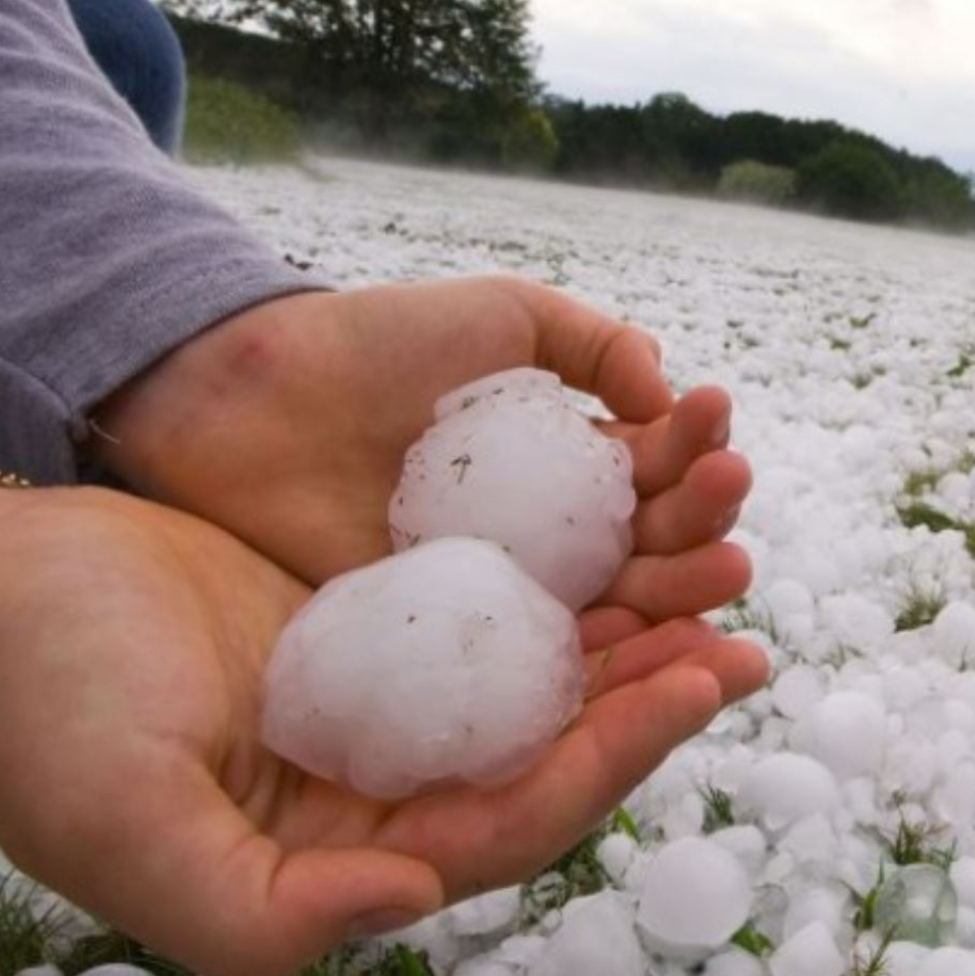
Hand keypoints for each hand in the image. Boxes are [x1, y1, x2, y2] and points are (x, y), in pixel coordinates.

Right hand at [0, 473, 767, 975]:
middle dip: (658, 690)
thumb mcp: (121, 823)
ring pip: (546, 675)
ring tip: (718, 553)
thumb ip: (258, 904)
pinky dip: (570, 567)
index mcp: (351, 848)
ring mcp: (393, 698)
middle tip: (747, 624)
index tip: (699, 678)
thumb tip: (416, 895)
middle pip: (558, 748)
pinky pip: (503, 603)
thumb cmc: (35, 708)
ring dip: (635, 621)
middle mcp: (390, 783)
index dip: (615, 757)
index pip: (520, 817)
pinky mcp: (385, 622)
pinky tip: (626, 516)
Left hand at [91, 277, 752, 626]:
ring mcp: (508, 592)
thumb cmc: (372, 347)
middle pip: (654, 543)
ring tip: (727, 568)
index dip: (694, 449)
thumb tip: (668, 391)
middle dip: (705, 522)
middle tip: (728, 502)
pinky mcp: (458, 642)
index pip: (656, 469)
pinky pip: (545, 659)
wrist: (246, 401)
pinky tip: (649, 640)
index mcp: (568, 460)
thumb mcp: (501, 316)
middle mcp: (551, 534)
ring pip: (619, 605)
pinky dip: (608, 656)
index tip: (713, 422)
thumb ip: (593, 344)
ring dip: (684, 590)